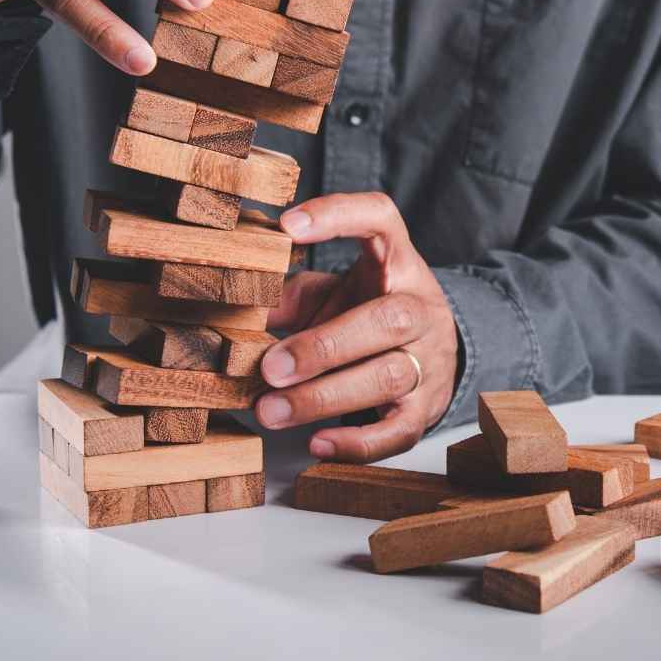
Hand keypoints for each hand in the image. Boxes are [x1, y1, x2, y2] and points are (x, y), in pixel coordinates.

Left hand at [257, 193, 461, 461]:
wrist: (429, 351)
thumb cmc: (365, 312)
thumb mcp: (330, 292)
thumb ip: (287, 296)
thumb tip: (231, 308)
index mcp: (396, 261)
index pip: (379, 219)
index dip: (337, 216)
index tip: (286, 227)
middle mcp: (421, 306)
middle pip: (387, 320)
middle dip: (323, 346)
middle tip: (268, 368)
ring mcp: (430, 359)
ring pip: (390, 377)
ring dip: (324, 397)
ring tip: (270, 410)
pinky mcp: (426, 408)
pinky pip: (399, 431)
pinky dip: (357, 444)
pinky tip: (317, 444)